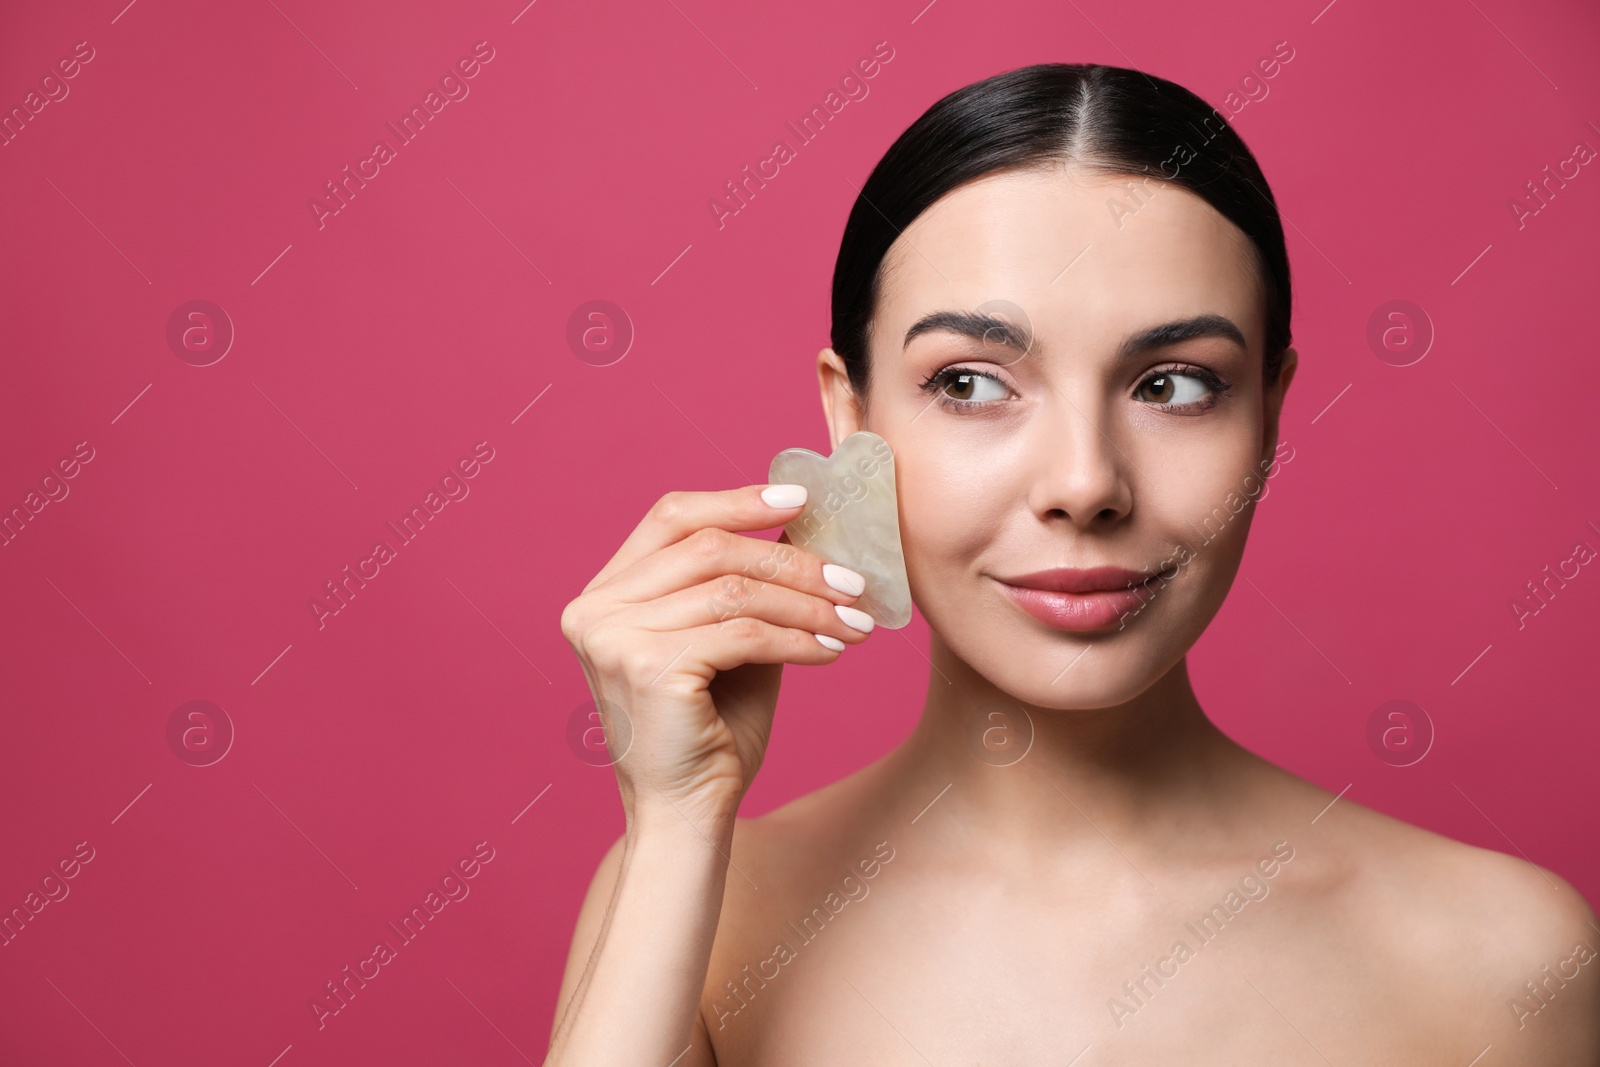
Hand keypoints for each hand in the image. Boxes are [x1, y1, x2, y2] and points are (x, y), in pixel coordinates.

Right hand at [560, 485, 874, 827]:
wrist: (685, 815)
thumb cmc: (710, 730)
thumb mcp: (730, 641)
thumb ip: (748, 584)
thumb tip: (803, 524)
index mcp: (605, 593)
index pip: (671, 518)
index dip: (737, 501)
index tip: (801, 499)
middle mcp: (596, 608)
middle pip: (710, 548)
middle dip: (793, 561)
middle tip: (854, 580)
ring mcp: (614, 637)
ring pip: (734, 590)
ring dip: (807, 603)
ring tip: (854, 620)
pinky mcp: (648, 668)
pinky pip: (742, 632)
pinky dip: (797, 637)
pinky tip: (831, 650)